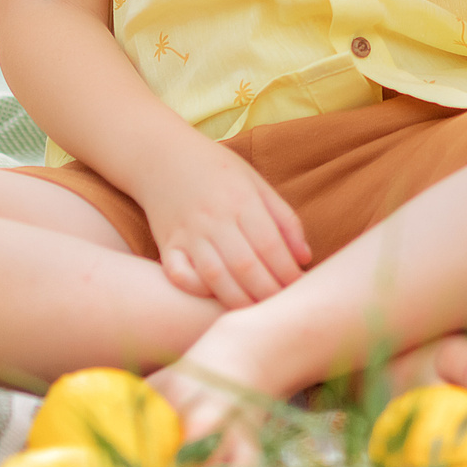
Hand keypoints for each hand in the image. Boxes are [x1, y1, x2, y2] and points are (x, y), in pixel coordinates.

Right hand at [138, 143, 311, 307]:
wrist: (162, 156)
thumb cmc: (217, 171)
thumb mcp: (257, 183)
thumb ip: (284, 219)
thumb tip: (305, 258)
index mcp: (242, 200)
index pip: (270, 245)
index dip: (287, 272)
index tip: (301, 288)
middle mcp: (215, 218)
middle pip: (246, 266)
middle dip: (268, 292)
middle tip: (283, 306)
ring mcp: (188, 233)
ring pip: (215, 276)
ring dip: (239, 300)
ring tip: (258, 311)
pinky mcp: (167, 244)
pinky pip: (178, 275)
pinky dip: (196, 289)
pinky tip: (214, 298)